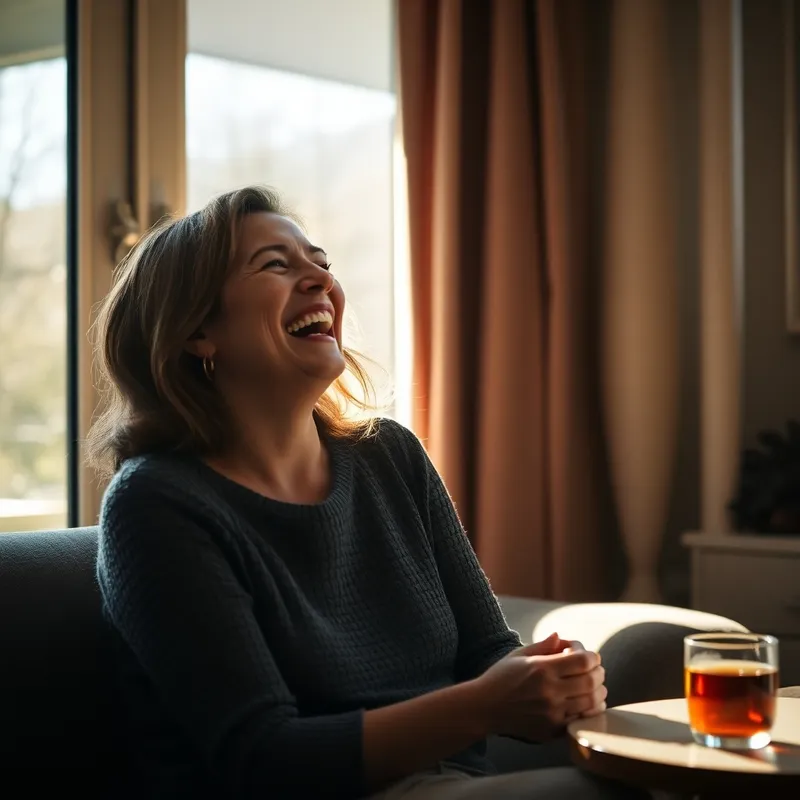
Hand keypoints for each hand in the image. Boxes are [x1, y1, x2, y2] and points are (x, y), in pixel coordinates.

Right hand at [471, 633, 606, 741]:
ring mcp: (552, 713)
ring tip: (596, 687)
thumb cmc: (500, 677)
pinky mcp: (552, 730)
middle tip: (596, 670)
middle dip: (598, 673)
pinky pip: (581, 721)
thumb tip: (560, 637)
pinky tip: (586, 704)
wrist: (484, 707)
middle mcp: (549, 691)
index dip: (592, 656)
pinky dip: (589, 711)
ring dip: (599, 693)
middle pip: (591, 681)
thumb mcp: (518, 655)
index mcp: (542, 669)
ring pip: (591, 703)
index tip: (589, 656)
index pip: (583, 661)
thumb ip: (543, 646)